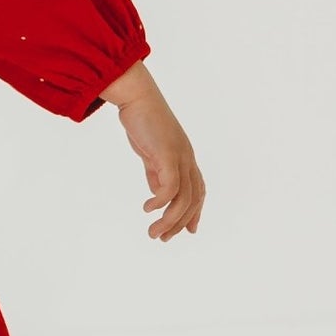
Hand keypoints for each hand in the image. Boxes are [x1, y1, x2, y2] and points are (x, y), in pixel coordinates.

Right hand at [105, 67, 204, 240]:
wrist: (137, 96)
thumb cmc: (142, 120)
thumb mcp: (150, 151)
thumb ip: (156, 171)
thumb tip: (157, 193)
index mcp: (185, 158)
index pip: (198, 191)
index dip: (194, 213)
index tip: (187, 231)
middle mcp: (187, 159)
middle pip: (192, 199)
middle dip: (178, 223)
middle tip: (161, 238)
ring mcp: (180, 156)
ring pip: (183, 197)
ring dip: (169, 219)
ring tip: (153, 232)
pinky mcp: (167, 153)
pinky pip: (170, 185)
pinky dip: (161, 201)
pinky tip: (147, 208)